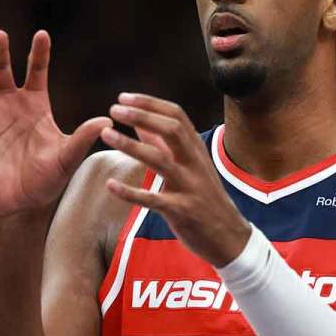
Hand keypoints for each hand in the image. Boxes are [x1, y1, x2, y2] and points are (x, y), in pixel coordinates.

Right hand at [0, 30, 110, 215]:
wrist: (20, 204)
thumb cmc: (47, 179)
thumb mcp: (67, 157)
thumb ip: (83, 137)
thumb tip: (108, 121)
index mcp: (36, 104)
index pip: (36, 71)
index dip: (38, 53)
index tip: (42, 34)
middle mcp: (11, 105)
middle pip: (3, 70)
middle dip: (1, 52)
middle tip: (0, 34)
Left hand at [101, 93, 251, 266]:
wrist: (229, 237)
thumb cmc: (204, 199)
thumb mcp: (190, 167)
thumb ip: (164, 145)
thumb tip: (139, 123)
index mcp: (197, 150)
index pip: (176, 116)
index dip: (149, 104)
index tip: (123, 98)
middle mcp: (195, 164)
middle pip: (171, 130)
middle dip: (142, 115)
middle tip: (114, 109)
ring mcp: (190, 187)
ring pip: (160, 160)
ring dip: (131, 145)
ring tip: (106, 135)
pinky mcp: (182, 211)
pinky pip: (153, 200)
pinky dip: (130, 192)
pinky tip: (110, 185)